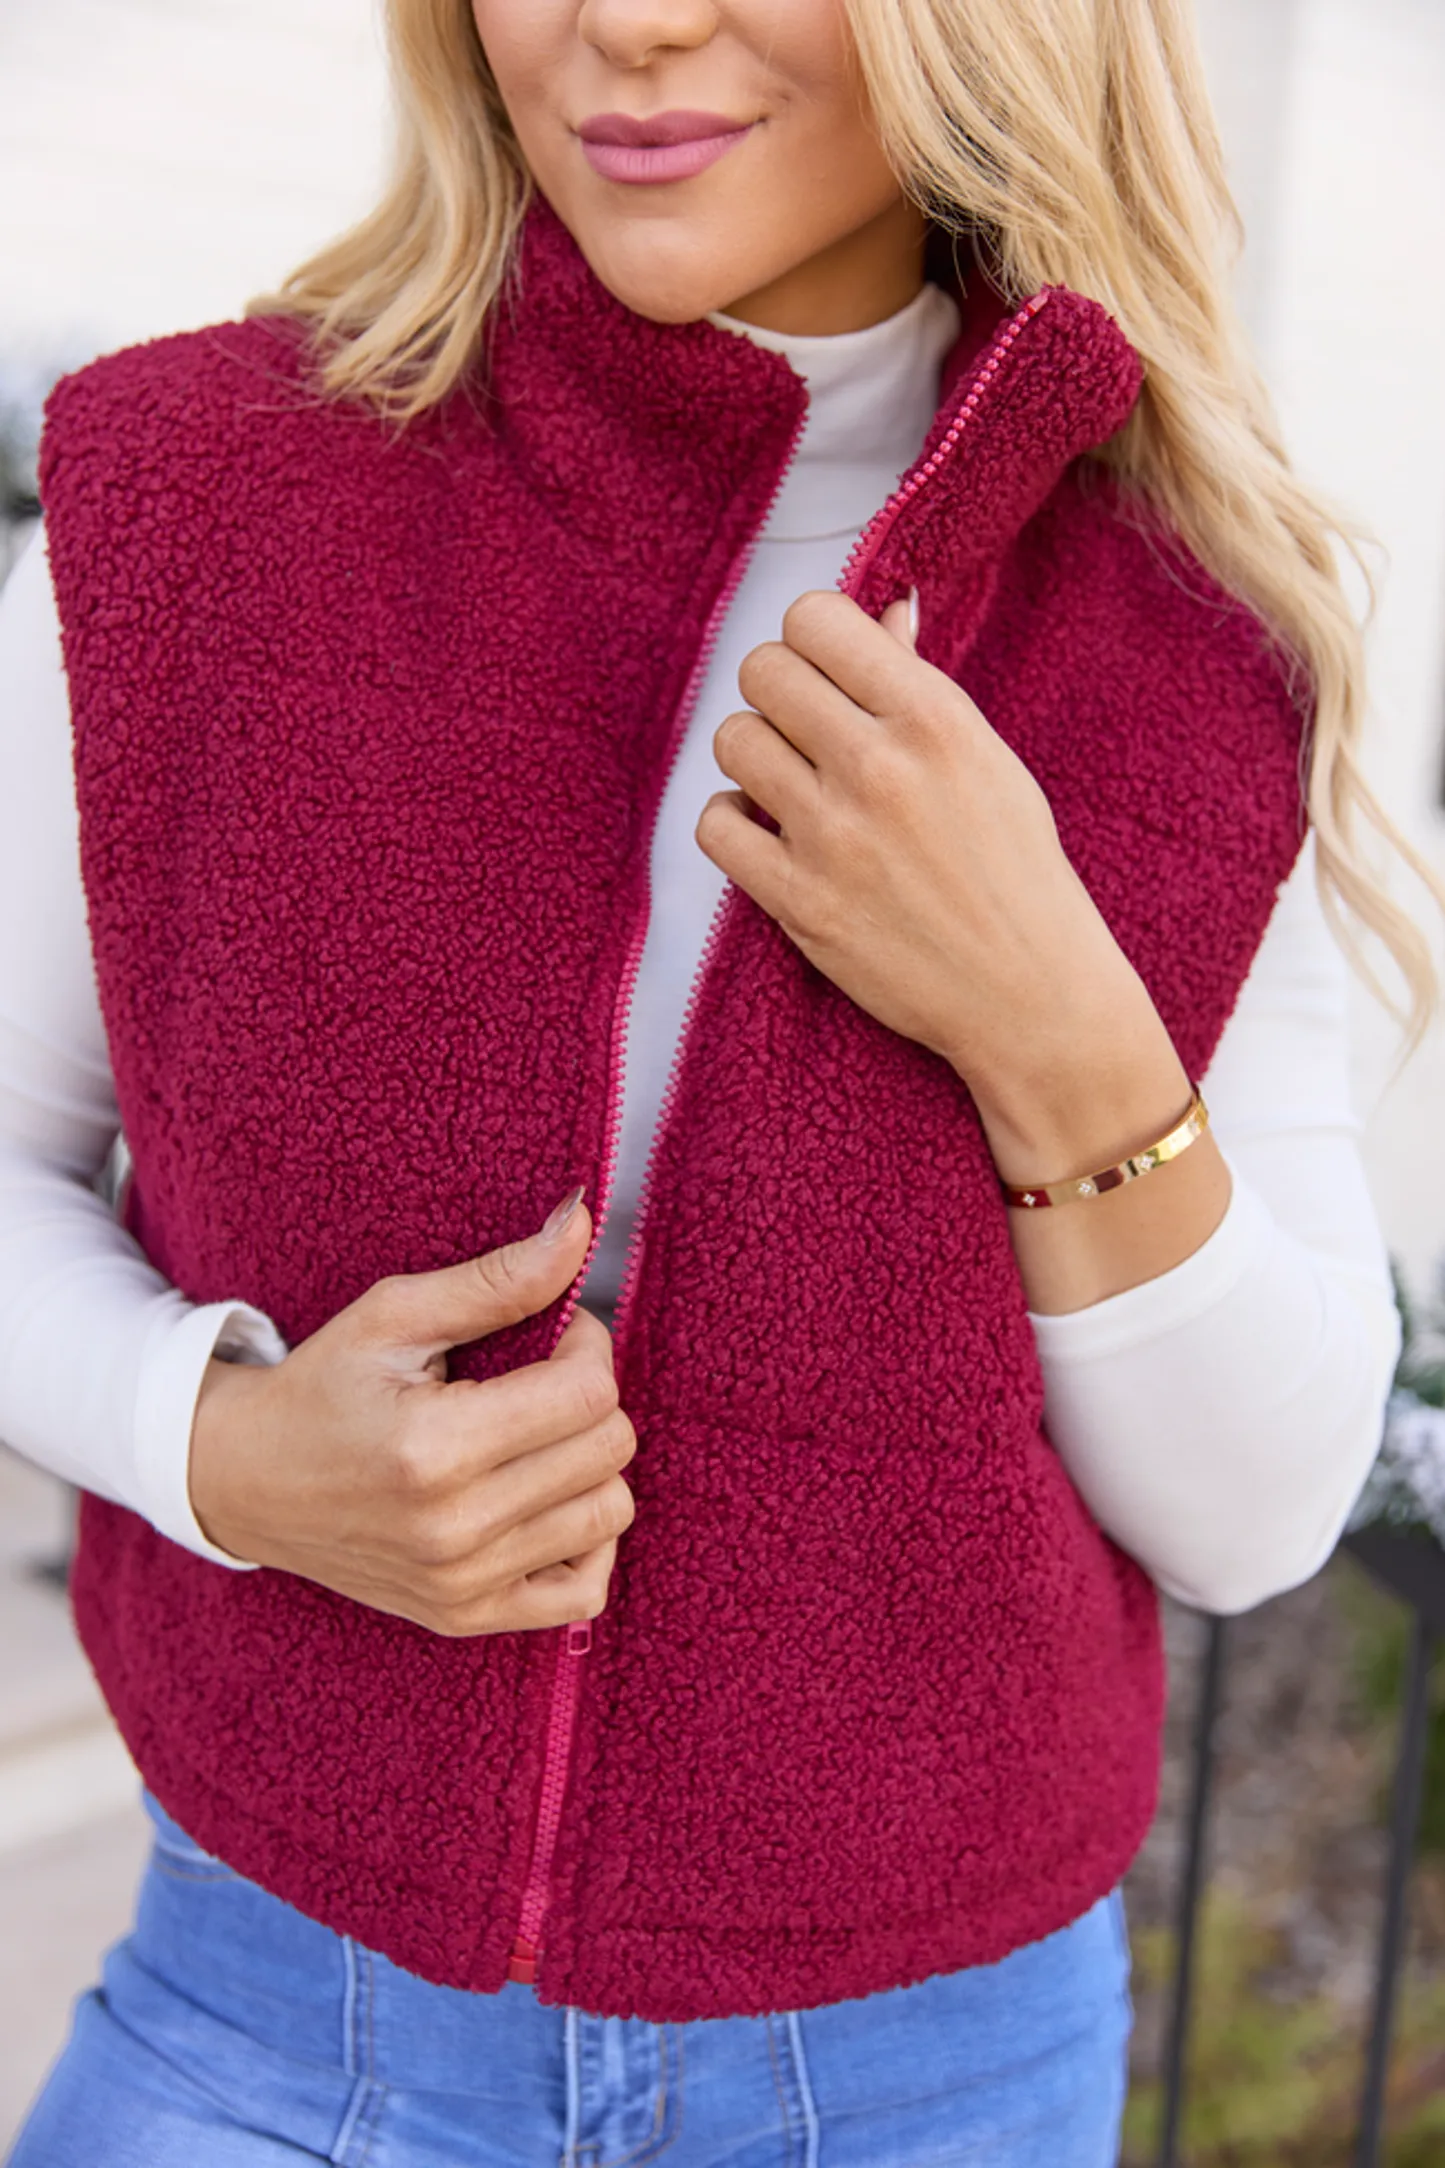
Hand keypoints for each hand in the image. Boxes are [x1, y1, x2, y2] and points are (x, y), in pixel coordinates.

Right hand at [187, 1193, 636, 1635]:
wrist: (247, 1484)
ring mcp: (463, 1583)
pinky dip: (584, 1541)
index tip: (553, 1334)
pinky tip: (543, 1500)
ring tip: (534, 1436)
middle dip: (590, 1397)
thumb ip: (499, 1278)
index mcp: (435, 1446)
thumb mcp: (396, 1315)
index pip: (589, 1394)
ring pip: (608, 1514)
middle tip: (540, 1378)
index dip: (587, 1346)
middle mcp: (454, 1528)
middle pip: (608, 1451)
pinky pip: (584, 1592)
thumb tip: (583, 1222)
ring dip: (589, 1464)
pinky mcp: (465, 1616)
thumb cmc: (323, 1388)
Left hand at [697, 589, 1138, 1109]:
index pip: (816, 617)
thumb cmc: (1016, 872)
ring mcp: (832, 836)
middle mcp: (878, 768)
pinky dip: (732, 823)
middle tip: (807, 731)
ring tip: (791, 785)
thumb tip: (882, 610)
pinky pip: (714, 825)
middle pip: (762, 670)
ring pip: (733, 740)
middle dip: (779, 693)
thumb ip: (920, 684)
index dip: (811, 640)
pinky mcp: (797, 902)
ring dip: (755, 757)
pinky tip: (768, 834)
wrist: (1030, 994)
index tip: (828, 673)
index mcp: (933, 718)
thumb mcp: (987, 760)